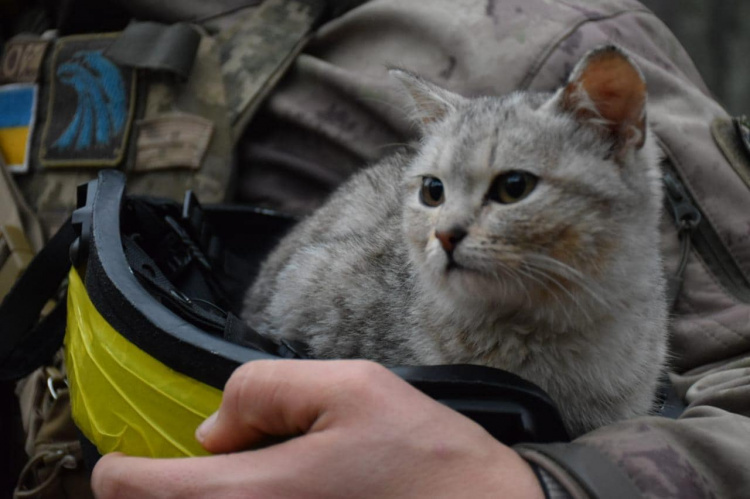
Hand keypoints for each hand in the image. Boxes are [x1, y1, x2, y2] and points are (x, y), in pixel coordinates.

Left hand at [92, 360, 543, 497]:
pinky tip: (292, 483)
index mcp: (252, 496)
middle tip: (228, 451)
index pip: (134, 489)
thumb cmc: (427, 462)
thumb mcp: (351, 387)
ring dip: (213, 492)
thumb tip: (213, 430)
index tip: (133, 452)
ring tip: (270, 462)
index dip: (123, 463)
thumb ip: (265, 390)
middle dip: (170, 481)